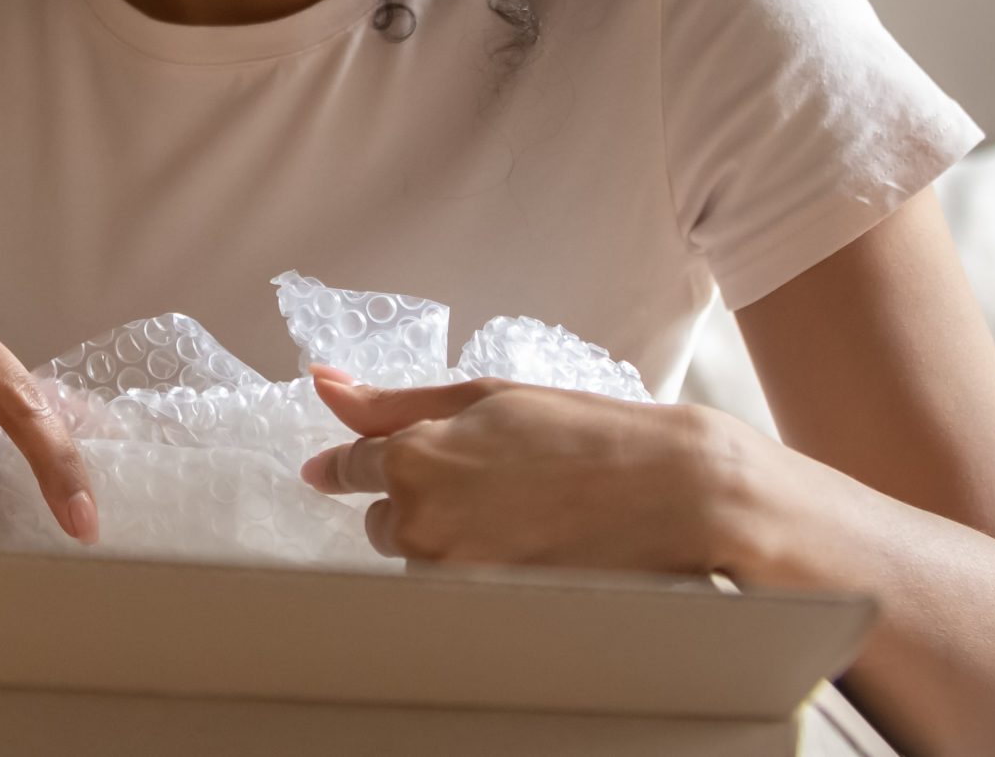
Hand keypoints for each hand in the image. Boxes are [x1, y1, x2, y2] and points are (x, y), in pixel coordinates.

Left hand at [299, 367, 761, 574]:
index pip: (353, 468)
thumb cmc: (585, 434)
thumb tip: (323, 385)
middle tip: (497, 478)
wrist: (670, 491)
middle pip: (388, 518)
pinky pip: (455, 587)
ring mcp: (452, 573)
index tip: (381, 464)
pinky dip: (480, 568)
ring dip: (453, 537)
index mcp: (414, 457)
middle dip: (425, 499)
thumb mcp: (485, 397)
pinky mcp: (484, 608)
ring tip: (524, 510)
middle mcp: (421, 521)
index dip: (373, 460)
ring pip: (421, 556)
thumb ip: (392, 402)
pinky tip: (529, 545)